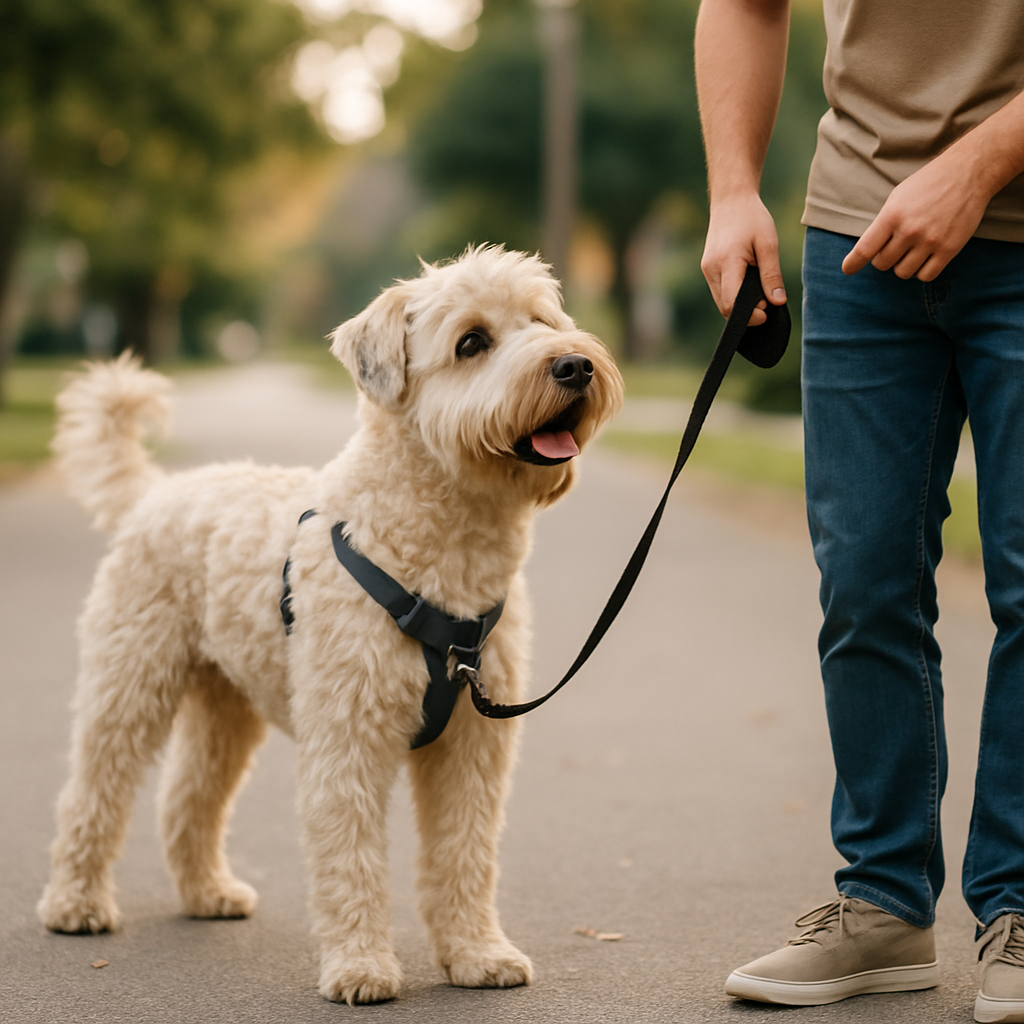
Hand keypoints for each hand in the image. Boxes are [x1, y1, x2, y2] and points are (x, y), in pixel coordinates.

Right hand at [701, 192, 787, 325]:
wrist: (731, 199)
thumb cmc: (752, 218)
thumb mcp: (769, 244)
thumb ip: (772, 275)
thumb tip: (777, 302)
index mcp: (726, 263)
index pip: (731, 303)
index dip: (749, 315)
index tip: (766, 312)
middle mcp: (711, 269)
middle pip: (724, 307)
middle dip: (745, 312)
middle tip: (766, 301)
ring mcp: (707, 270)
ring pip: (721, 301)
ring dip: (739, 304)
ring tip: (758, 289)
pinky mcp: (707, 268)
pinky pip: (719, 291)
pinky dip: (733, 295)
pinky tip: (747, 284)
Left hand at [841, 146, 990, 279]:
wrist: (969, 173)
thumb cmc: (928, 184)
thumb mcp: (897, 198)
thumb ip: (883, 224)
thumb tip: (868, 251)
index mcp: (892, 216)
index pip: (865, 249)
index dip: (853, 263)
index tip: (848, 269)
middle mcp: (909, 231)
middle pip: (882, 264)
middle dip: (885, 258)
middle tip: (895, 246)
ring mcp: (930, 241)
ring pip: (902, 272)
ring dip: (903, 265)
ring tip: (912, 250)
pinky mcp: (949, 249)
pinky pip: (926, 276)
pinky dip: (922, 271)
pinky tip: (925, 258)